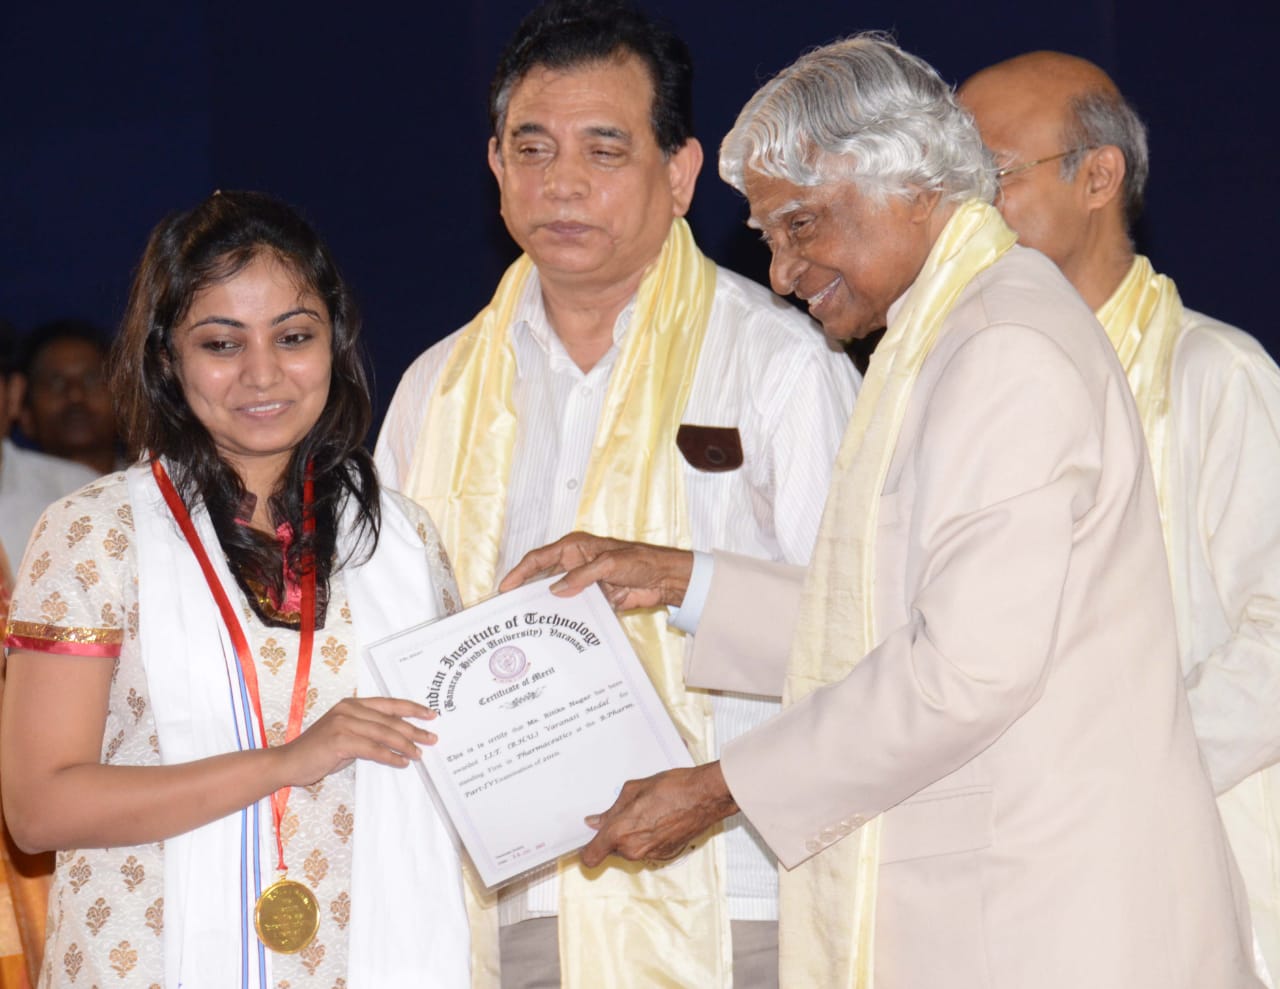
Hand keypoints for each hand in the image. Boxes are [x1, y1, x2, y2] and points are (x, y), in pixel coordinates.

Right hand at [277, 697, 437, 785]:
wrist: (288, 762)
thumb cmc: (319, 750)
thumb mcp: (346, 733)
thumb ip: (368, 730)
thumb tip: (398, 738)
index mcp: (352, 704)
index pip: (389, 704)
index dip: (412, 708)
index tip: (431, 715)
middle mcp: (349, 709)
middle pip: (390, 720)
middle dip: (414, 730)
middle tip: (432, 739)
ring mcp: (343, 723)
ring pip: (384, 734)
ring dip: (406, 745)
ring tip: (420, 754)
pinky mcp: (339, 741)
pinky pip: (372, 749)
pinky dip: (390, 757)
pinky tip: (402, 762)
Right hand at [498, 531, 694, 611]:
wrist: (664, 578)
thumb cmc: (640, 561)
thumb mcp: (609, 564)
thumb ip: (582, 577)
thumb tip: (555, 590)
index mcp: (575, 547)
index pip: (539, 558)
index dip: (520, 572)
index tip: (505, 588)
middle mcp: (575, 563)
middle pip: (543, 578)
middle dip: (527, 592)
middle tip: (509, 610)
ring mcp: (584, 582)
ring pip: (557, 596)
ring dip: (546, 608)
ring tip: (528, 625)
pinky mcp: (595, 598)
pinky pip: (574, 609)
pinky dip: (566, 618)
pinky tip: (555, 631)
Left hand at [580, 762, 738, 867]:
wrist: (705, 796)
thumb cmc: (672, 788)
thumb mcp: (633, 789)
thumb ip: (611, 810)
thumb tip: (595, 822)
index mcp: (620, 832)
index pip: (591, 856)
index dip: (585, 851)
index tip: (585, 843)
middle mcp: (633, 849)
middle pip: (612, 848)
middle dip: (615, 833)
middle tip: (626, 811)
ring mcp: (651, 855)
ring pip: (630, 848)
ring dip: (633, 834)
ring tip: (647, 811)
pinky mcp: (665, 855)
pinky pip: (647, 848)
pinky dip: (649, 837)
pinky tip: (660, 818)